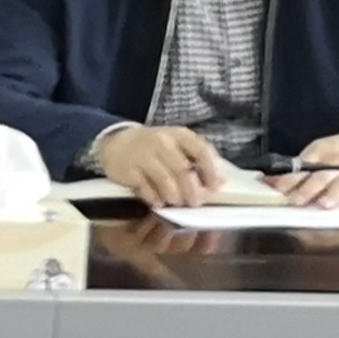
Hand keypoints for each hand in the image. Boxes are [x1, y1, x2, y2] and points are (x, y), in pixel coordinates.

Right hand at [92, 122, 233, 210]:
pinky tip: (159, 202)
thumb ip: (198, 160)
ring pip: (165, 181)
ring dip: (174, 197)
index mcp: (179, 134)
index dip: (210, 170)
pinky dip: (155, 198)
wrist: (117, 142)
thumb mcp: (176, 145)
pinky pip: (146, 189)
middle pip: (182, 170)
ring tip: (177, 203)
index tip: (214, 187)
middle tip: (195, 202)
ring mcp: (143, 155)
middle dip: (191, 190)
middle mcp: (162, 142)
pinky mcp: (128, 170)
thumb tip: (221, 183)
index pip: (200, 150)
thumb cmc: (154, 147)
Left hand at [278, 131, 338, 208]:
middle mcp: (336, 163)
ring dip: (333, 193)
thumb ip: (298, 172)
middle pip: (320, 177)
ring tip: (325, 203)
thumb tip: (269, 183)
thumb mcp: (319, 154)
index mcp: (320, 154)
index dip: (288, 181)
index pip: (301, 169)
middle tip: (297, 200)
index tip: (277, 189)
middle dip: (308, 189)